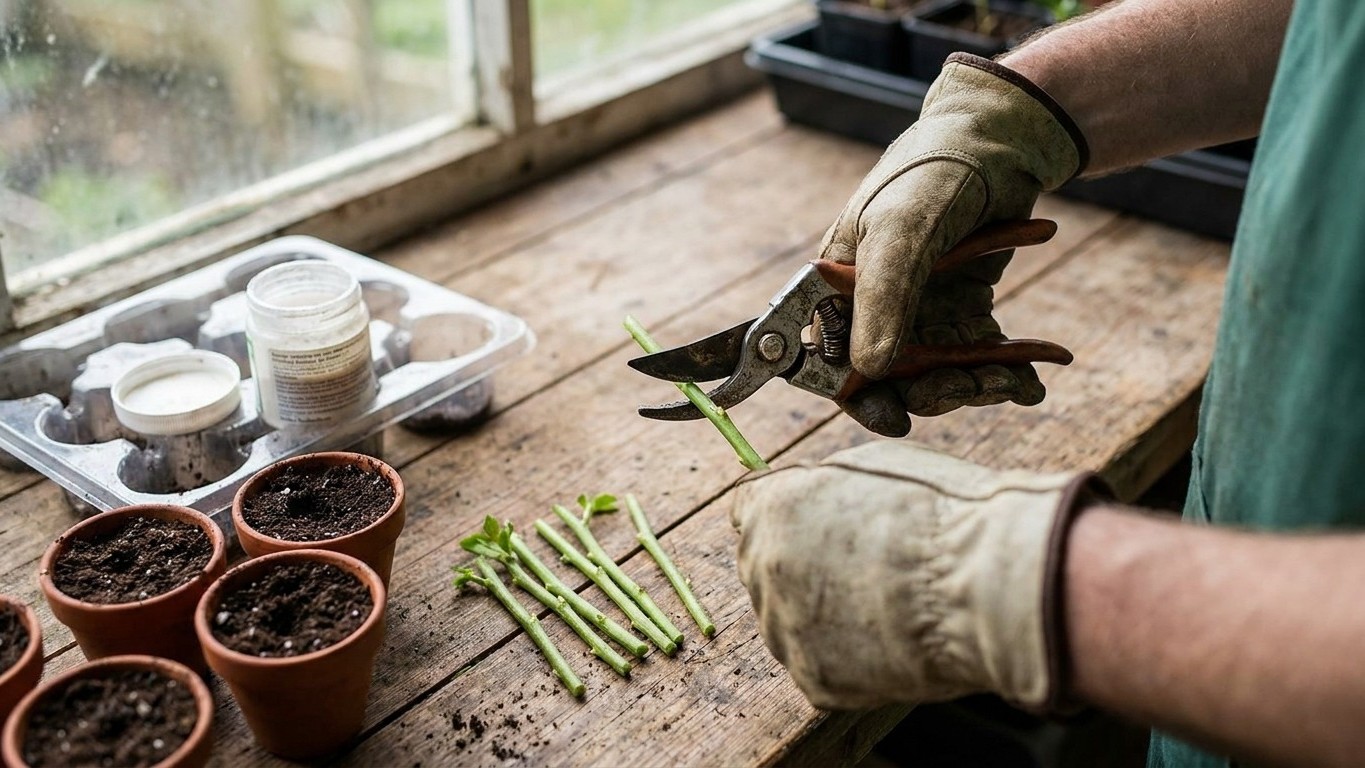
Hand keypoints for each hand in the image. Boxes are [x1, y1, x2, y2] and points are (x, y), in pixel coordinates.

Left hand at [730, 440, 1096, 710]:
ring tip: (887, 604)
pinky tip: (892, 639)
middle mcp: (764, 568)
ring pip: (788, 620)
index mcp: (772, 508)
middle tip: (863, 567)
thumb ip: (825, 483)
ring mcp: (785, 629)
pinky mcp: (815, 680)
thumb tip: (812, 489)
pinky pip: (820, 665)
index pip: (748, 510)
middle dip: (801, 565)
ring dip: (821, 613)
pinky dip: (849, 657)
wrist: (984, 588)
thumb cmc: (944, 514)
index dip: (783, 514)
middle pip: (764, 567)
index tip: (812, 523)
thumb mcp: (875, 464)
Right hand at [820, 54, 1086, 435]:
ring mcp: (920, 309)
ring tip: (1011, 380)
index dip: (859, 396)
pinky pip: (977, 358)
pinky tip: (1032, 381)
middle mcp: (873, 304)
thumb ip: (883, 301)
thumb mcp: (902, 232)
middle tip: (970, 389)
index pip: (831, 360)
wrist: (1003, 138)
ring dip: (973, 387)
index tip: (896, 420)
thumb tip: (869, 373)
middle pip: (889, 379)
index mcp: (837, 287)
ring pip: (936, 375)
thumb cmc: (934, 172)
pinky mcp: (963, 308)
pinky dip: (1005, 373)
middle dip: (931, 394)